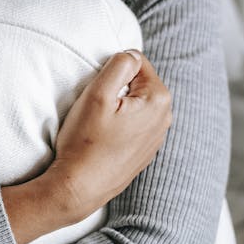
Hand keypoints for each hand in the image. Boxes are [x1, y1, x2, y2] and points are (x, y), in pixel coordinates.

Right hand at [1, 51, 171, 243]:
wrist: (79, 188)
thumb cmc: (86, 142)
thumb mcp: (98, 94)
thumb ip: (119, 65)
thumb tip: (131, 54)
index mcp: (159, 100)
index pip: (137, 62)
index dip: (112, 71)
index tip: (99, 92)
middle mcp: (164, 119)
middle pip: (137, 83)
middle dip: (116, 88)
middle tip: (96, 107)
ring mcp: (156, 138)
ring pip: (134, 104)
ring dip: (117, 107)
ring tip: (98, 124)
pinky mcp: (144, 152)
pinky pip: (132, 125)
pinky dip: (118, 125)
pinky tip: (102, 139)